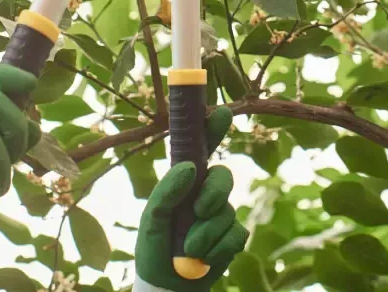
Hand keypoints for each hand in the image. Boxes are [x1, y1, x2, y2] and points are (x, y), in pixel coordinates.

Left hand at [135, 107, 248, 290]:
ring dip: (206, 232)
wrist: (167, 285)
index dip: (213, 128)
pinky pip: (235, 234)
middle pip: (224, 176)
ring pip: (227, 211)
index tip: (222, 112)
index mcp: (185, 182)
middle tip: (199, 209)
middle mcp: (205, 193)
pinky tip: (203, 258)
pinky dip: (217, 249)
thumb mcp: (152, 218)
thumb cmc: (155, 247)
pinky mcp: (232, 237)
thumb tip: (190, 167)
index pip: (201, 149)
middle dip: (213, 194)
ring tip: (188, 249)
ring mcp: (221, 214)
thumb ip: (167, 190)